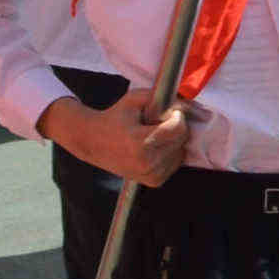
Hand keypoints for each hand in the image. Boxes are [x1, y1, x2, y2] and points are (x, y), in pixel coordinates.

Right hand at [46, 81, 192, 189]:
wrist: (93, 142)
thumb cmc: (114, 118)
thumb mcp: (133, 100)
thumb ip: (159, 97)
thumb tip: (185, 103)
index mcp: (140, 142)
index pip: (178, 128)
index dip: (177, 116)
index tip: (169, 111)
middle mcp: (146, 162)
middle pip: (181, 140)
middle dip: (175, 127)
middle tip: (159, 122)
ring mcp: (150, 174)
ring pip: (181, 152)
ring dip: (173, 141)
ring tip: (153, 136)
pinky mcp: (154, 181)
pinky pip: (175, 163)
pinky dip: (170, 153)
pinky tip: (154, 147)